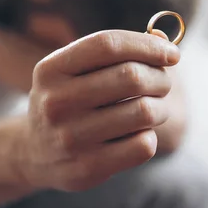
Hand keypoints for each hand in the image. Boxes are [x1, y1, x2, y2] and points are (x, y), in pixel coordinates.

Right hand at [18, 30, 179, 191]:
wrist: (35, 153)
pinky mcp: (87, 167)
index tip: (172, 54)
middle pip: (131, 76)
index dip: (147, 45)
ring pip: (143, 111)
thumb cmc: (68, 102)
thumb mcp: (74, 72)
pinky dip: (149, 137)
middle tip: (163, 84)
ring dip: (160, 108)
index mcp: (50, 70)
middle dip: (160, 78)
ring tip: (153, 110)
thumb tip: (164, 40)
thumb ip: (114, 53)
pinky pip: (143, 145)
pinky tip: (136, 135)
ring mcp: (70, 137)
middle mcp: (55, 102)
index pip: (108, 44)